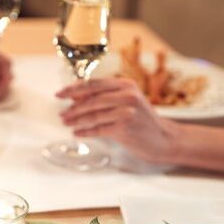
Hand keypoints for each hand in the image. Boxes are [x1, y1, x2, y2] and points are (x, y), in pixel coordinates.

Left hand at [56, 77, 181, 163]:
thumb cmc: (141, 120)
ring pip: (94, 115)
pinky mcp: (125, 128)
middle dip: (73, 108)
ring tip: (66, 124)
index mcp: (126, 85)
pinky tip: (77, 133)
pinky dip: (86, 132)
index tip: (60, 94)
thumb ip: (104, 97)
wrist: (163, 139)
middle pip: (92, 100)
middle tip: (61, 114)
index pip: (94, 84)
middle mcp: (128, 95)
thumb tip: (75, 97)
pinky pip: (99, 129)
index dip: (74, 89)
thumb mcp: (125, 102)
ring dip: (76, 120)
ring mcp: (127, 112)